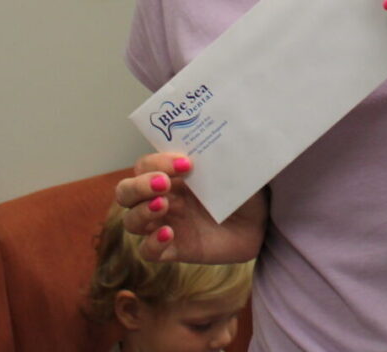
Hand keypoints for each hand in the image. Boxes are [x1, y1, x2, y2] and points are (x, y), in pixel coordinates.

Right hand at [113, 153, 265, 262]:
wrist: (260, 224)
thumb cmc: (243, 191)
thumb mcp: (234, 170)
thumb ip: (220, 157)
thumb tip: (221, 136)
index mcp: (172, 175)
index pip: (145, 165)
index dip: (158, 162)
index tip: (186, 164)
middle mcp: (163, 198)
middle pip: (126, 192)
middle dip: (138, 186)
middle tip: (164, 184)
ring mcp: (165, 224)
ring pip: (130, 221)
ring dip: (142, 211)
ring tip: (164, 206)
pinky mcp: (173, 249)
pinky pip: (147, 251)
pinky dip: (152, 243)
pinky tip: (169, 234)